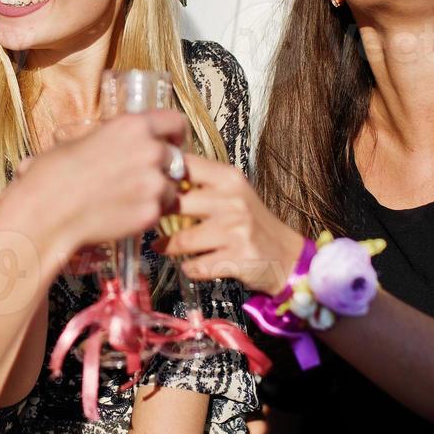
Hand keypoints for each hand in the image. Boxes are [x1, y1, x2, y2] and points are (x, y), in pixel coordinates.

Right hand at [0, 110, 186, 259]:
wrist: (46, 212)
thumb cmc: (53, 174)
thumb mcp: (81, 140)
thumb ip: (111, 139)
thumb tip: (115, 141)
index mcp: (132, 126)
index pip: (175, 122)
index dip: (174, 134)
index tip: (170, 142)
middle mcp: (150, 150)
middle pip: (176, 157)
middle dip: (163, 167)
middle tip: (142, 177)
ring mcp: (154, 183)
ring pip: (171, 186)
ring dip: (157, 192)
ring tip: (129, 199)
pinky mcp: (151, 212)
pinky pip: (160, 211)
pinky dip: (147, 213)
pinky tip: (123, 213)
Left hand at [153, 153, 304, 294]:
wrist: (287, 256)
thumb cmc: (251, 222)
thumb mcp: (232, 193)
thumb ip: (201, 184)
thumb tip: (157, 178)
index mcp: (228, 178)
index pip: (184, 166)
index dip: (160, 176)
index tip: (146, 187)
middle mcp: (232, 201)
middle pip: (176, 203)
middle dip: (156, 214)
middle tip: (147, 220)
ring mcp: (235, 230)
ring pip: (183, 240)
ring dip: (167, 246)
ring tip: (160, 246)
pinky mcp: (237, 259)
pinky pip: (196, 266)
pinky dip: (188, 268)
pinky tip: (189, 265)